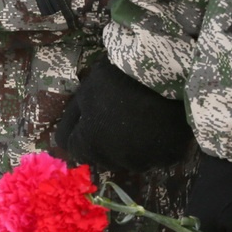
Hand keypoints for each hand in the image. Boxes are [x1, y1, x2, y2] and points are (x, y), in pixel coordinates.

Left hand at [54, 57, 193, 172]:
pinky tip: (161, 125)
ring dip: (133, 148)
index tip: (95, 119)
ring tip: (143, 122)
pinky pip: (160, 157)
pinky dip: (159, 147)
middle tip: (120, 118)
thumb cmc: (117, 78)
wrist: (164, 71)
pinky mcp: (170, 157)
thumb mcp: (84, 94)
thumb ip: (71, 122)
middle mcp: (115, 160)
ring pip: (132, 161)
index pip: (77, 150)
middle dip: (107, 144)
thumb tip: (61, 142)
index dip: (83, 133)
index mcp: (90, 145)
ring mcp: (144, 160)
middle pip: (104, 159)